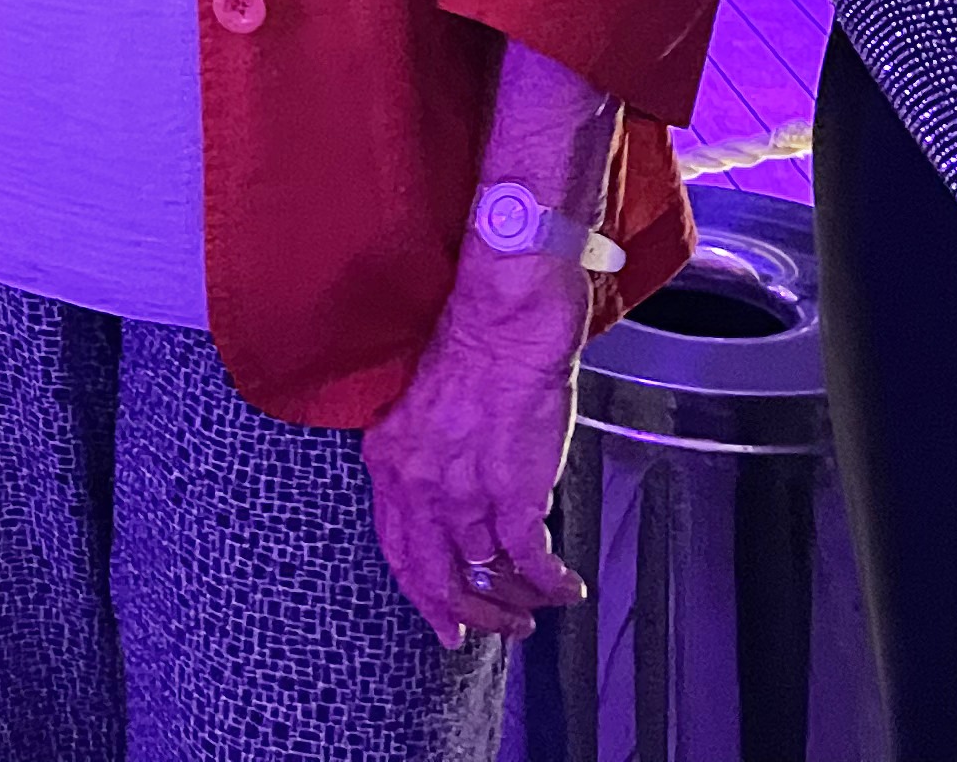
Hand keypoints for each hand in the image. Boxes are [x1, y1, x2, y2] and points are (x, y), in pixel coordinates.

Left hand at [364, 310, 590, 648]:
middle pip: (436, 577)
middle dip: (467, 613)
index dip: (422, 596)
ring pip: (486, 574)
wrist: (505, 326)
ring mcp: (465, 495)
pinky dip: (550, 583)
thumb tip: (445, 505)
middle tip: (491, 631)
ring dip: (514, 601)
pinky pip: (530, 560)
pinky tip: (566, 588)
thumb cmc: (470, 350)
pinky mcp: (513, 495)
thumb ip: (423, 461)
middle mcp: (420, 487)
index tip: (443, 622)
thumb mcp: (417, 410)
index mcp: (389, 464)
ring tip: (534, 610)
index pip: (398, 552)